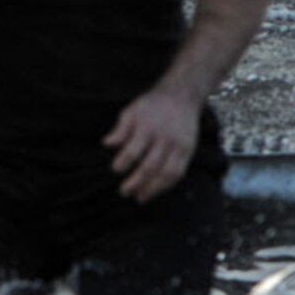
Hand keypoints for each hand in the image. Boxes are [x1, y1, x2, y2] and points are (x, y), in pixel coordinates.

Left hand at [103, 85, 201, 201]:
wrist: (180, 97)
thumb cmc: (150, 105)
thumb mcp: (131, 110)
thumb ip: (120, 129)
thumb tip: (106, 144)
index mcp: (146, 128)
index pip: (133, 151)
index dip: (123, 163)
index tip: (115, 170)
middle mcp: (163, 139)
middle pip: (149, 166)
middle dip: (136, 182)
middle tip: (123, 192)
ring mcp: (178, 146)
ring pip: (166, 173)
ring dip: (153, 188)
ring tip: (140, 198)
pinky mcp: (188, 151)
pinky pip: (179, 172)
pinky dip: (167, 184)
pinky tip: (156, 191)